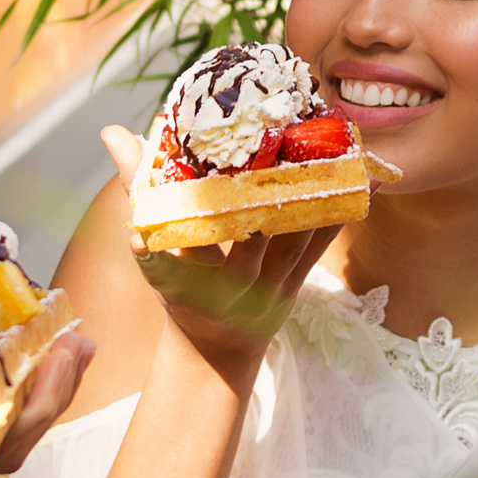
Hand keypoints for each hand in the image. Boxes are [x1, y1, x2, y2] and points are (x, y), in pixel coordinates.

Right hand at [103, 123, 337, 389]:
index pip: (199, 244)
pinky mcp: (299, 279)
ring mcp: (273, 283)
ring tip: (336, 150)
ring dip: (317, 195)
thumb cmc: (178, 286)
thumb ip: (137, 187)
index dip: (219, 218)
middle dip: (273, 194)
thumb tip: (112, 132)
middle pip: (260, 236)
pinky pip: (321, 243)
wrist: (215, 346)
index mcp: (195, 276)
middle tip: (288, 143)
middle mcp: (238, 283)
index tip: (236, 180)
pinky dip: (341, 212)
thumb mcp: (150, 248)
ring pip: (297, 235)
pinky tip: (365, 181)